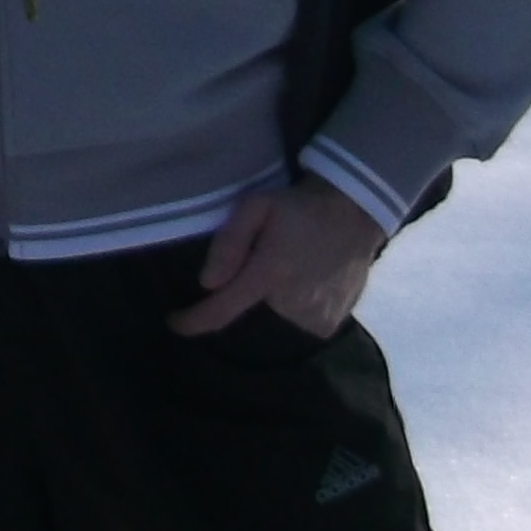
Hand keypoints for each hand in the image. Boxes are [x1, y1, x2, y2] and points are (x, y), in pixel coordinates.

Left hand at [171, 178, 386, 340]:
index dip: (193, 321)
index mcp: (270, 273)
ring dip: (273, 298)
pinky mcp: (330, 324)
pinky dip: (295, 306)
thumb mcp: (257, 206)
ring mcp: (314, 317)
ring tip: (292, 267)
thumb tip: (207, 284)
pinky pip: (296, 322)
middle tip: (268, 259)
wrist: (356, 214)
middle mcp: (292, 303)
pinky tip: (307, 281)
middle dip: (249, 290)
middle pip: (249, 309)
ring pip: (273, 317)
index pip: (221, 310)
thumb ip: (229, 242)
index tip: (174, 323)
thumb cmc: (299, 206)